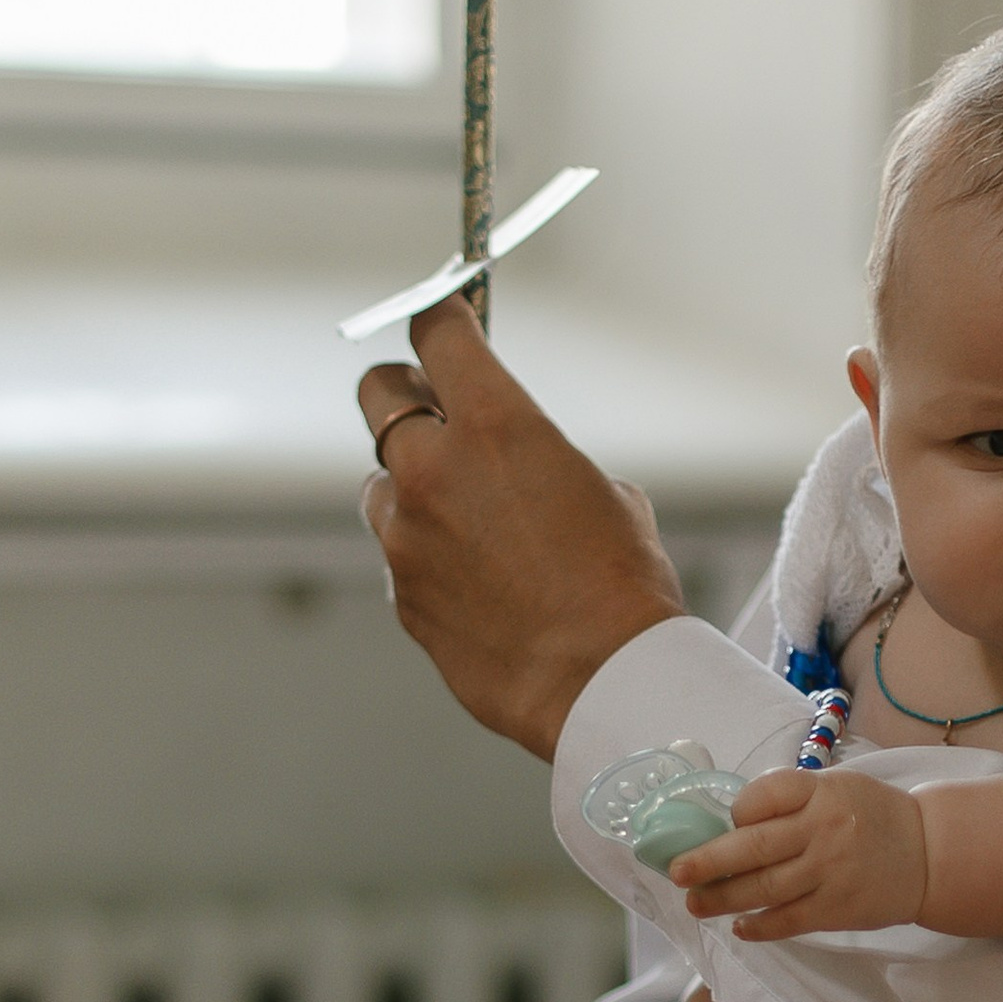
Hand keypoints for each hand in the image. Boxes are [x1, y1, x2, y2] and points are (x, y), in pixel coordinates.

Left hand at [358, 298, 685, 757]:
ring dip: (412, 486)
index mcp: (496, 425)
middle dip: (406, 390)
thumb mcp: (607, 496)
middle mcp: (434, 469)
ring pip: (382, 483)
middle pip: (379, 392)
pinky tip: (477, 582)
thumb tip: (522, 471)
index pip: (439, 334)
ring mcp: (405, 535)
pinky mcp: (400, 593)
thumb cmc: (623, 589)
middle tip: (434, 404)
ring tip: (466, 519)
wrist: (602, 682)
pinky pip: (401, 553)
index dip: (444, 319)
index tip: (447, 319)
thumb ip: (543, 462)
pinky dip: (427, 555)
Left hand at [667, 767, 928, 938]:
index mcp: (821, 792)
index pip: (760, 798)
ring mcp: (830, 872)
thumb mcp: (837, 788)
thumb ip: (790, 800)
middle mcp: (823, 830)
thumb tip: (729, 824)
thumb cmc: (874, 816)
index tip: (727, 824)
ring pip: (763, 889)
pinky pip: (788, 921)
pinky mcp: (838, 909)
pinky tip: (739, 927)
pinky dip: (759, 927)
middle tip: (676, 872)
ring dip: (722, 899)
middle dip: (706, 861)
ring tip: (696, 903)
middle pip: (752, 848)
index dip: (735, 813)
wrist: (931, 854)